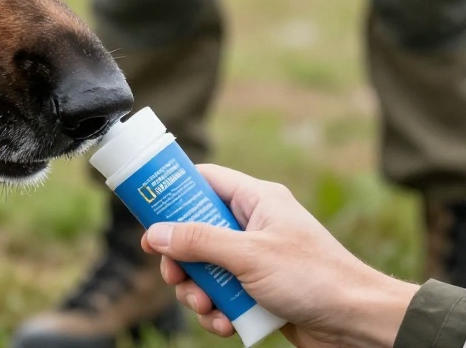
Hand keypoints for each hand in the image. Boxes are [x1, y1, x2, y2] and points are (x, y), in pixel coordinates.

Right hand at [140, 165, 418, 347]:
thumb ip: (199, 241)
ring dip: (198, 292)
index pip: (204, 182)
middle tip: (174, 277)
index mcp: (257, 200)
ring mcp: (257, 259)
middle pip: (195, 232)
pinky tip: (223, 324)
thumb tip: (154, 234)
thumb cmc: (315, 278)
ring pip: (206, 268)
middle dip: (181, 261)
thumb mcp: (249, 255)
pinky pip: (223, 294)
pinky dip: (217, 310)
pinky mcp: (260, 289)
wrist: (359, 323)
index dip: (172, 194)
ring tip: (206, 308)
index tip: (147, 215)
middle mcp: (255, 225)